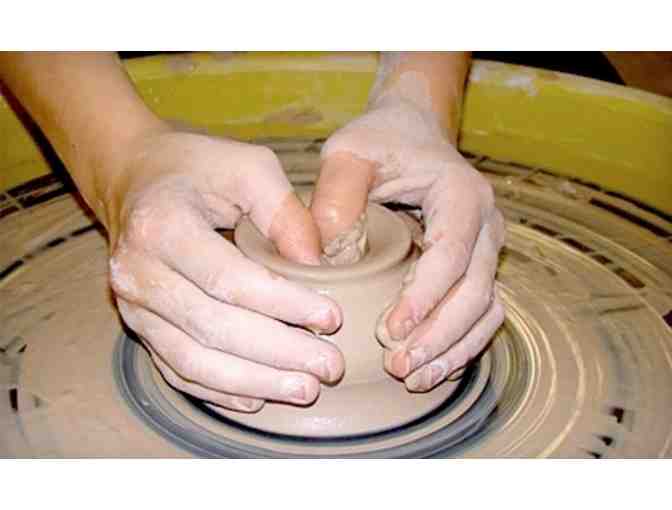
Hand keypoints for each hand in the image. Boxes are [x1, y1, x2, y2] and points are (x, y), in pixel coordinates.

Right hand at [106, 129, 343, 412]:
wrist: (133, 178)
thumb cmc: (196, 167)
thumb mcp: (246, 167)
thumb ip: (284, 210)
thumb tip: (316, 264)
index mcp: (162, 226)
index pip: (229, 279)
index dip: (283, 304)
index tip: (332, 318)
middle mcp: (138, 272)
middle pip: (214, 328)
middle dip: (278, 353)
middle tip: (329, 367)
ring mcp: (134, 305)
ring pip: (194, 360)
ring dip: (253, 382)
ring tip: (304, 390)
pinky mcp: (139, 325)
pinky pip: (177, 370)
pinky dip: (218, 391)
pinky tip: (257, 400)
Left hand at [311, 101, 504, 392]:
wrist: (411, 134)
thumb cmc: (379, 142)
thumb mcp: (348, 152)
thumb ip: (336, 192)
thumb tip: (325, 253)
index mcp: (460, 194)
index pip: (451, 253)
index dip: (424, 297)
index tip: (390, 331)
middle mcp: (484, 224)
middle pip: (476, 292)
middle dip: (438, 336)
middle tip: (398, 366)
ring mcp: (485, 248)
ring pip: (486, 310)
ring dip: (453, 349)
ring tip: (413, 378)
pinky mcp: (475, 267)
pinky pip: (481, 314)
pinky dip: (459, 345)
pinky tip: (430, 367)